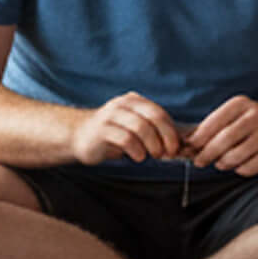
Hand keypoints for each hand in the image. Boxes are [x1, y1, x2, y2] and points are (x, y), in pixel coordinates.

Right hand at [68, 92, 183, 164]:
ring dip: (152, 145)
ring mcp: (111, 116)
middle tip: (167, 153)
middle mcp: (122, 105)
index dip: (171, 131)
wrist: (78, 136)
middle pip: (153, 117)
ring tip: (151, 155)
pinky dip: (137, 151)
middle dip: (165, 137)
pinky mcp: (102, 131)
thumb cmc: (112, 134)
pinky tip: (138, 157)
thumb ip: (152, 130)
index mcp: (133, 101)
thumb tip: (179, 144)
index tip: (175, 148)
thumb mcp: (132, 127)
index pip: (159, 113)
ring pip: (141, 128)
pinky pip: (126, 139)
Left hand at [184, 95, 257, 176]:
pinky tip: (237, 164)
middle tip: (199, 161)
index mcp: (240, 104)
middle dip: (207, 153)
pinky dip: (239, 169)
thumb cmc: (245, 121)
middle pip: (225, 139)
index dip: (199, 136)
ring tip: (219, 162)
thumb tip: (186, 144)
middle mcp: (255, 117)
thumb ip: (210, 127)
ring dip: (222, 163)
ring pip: (236, 156)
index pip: (215, 121)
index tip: (189, 146)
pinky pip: (249, 168)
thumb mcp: (230, 115)